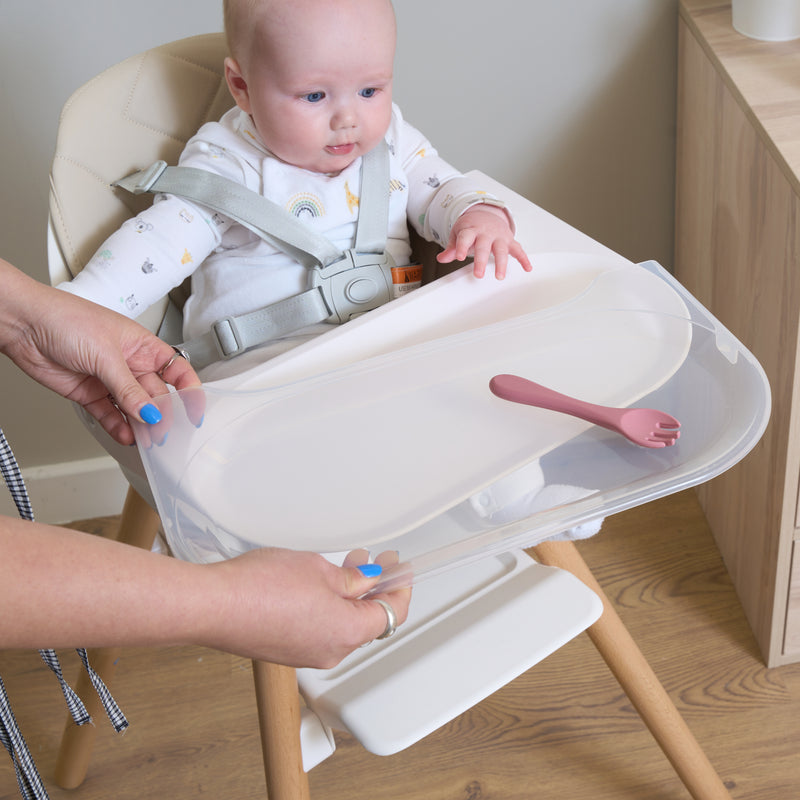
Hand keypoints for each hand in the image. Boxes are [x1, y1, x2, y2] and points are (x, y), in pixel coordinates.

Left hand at [0, 259, 200, 445]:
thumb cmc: (64, 318)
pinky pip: (110, 415)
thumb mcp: (106, 354)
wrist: (23, 324)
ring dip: (141, 426)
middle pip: (156, 395)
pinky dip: (118, 427)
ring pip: (134, 409)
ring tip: (146, 441)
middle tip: (163, 434)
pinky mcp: (89, 394)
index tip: (193, 413)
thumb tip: (150, 413)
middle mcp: (130, 364)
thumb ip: (128, 389)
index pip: (177, 372)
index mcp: (143, 346)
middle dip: (162, 416)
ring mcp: (110, 380)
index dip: (189, 392)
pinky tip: (125, 435)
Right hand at [208, 548, 411, 667]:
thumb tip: (368, 581)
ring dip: (350, 598)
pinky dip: (328, 609)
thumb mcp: (319, 569)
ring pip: (342, 626)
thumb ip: (351, 579)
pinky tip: (319, 586)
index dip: (400, 588)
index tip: (400, 569)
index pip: (391, 614)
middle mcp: (330, 652)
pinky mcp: (286, 651)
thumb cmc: (260, 587)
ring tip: (345, 567)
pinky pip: (319, 630)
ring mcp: (306, 654)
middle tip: (375, 562)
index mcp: (347, 633)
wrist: (214, 605)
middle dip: (375, 590)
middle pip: (367, 622)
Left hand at [436, 205, 532, 279]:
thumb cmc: (471, 227)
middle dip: (481, 260)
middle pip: (484, 246)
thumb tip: (442, 258)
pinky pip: (518, 250)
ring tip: (499, 276)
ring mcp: (499, 237)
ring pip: (501, 250)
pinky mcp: (509, 241)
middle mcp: (486, 233)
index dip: (461, 246)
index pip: (465, 237)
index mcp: (471, 230)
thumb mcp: (458, 234)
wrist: (486, 214)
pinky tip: (527, 268)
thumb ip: (451, 247)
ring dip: (501, 263)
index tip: (458, 256)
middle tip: (478, 275)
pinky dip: (523, 259)